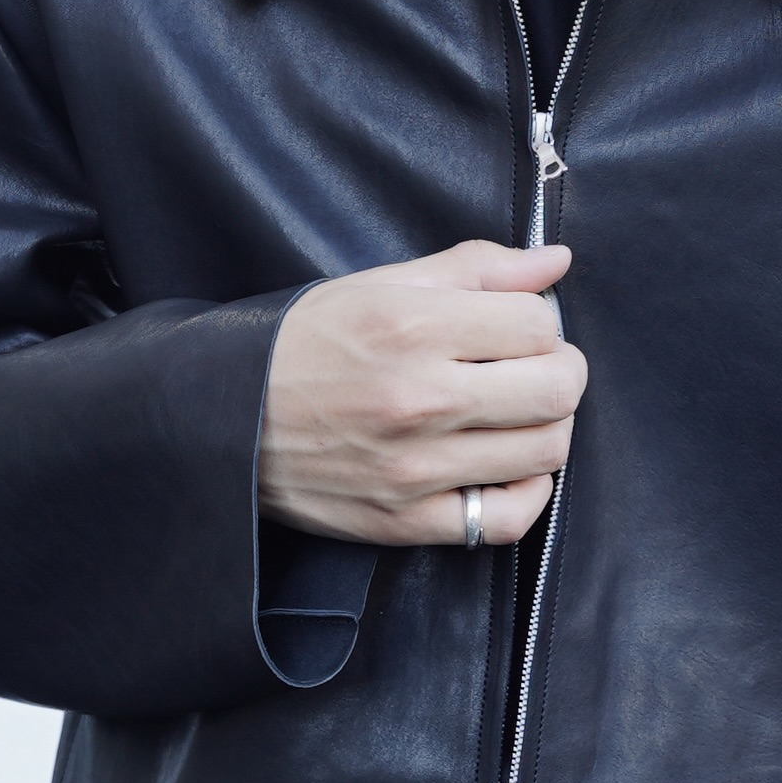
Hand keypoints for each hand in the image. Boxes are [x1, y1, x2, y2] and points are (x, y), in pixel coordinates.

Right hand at [261, 239, 582, 544]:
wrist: (222, 420)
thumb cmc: (302, 345)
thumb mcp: (379, 285)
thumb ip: (474, 269)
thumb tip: (558, 261)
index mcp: (411, 326)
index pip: (538, 324)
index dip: (539, 322)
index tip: (516, 328)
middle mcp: (419, 399)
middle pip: (556, 389)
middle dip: (559, 372)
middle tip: (531, 369)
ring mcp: (416, 468)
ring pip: (546, 451)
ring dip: (548, 428)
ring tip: (516, 414)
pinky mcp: (408, 520)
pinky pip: (509, 519)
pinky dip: (528, 493)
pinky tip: (510, 468)